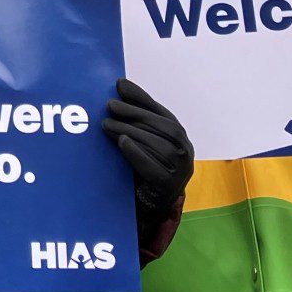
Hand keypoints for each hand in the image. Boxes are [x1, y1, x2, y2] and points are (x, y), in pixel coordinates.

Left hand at [104, 79, 193, 237]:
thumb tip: (116, 92)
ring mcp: (181, 171)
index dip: (141, 98)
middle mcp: (185, 152)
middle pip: (162, 128)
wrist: (152, 207)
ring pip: (159, 146)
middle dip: (134, 113)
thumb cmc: (145, 169)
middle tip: (109, 105)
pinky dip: (138, 153)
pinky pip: (155, 169)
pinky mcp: (169, 188)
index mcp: (180, 138)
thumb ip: (136, 123)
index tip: (119, 85)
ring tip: (106, 124)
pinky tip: (122, 143)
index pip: (161, 113)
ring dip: (131, 132)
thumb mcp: (143, 143)